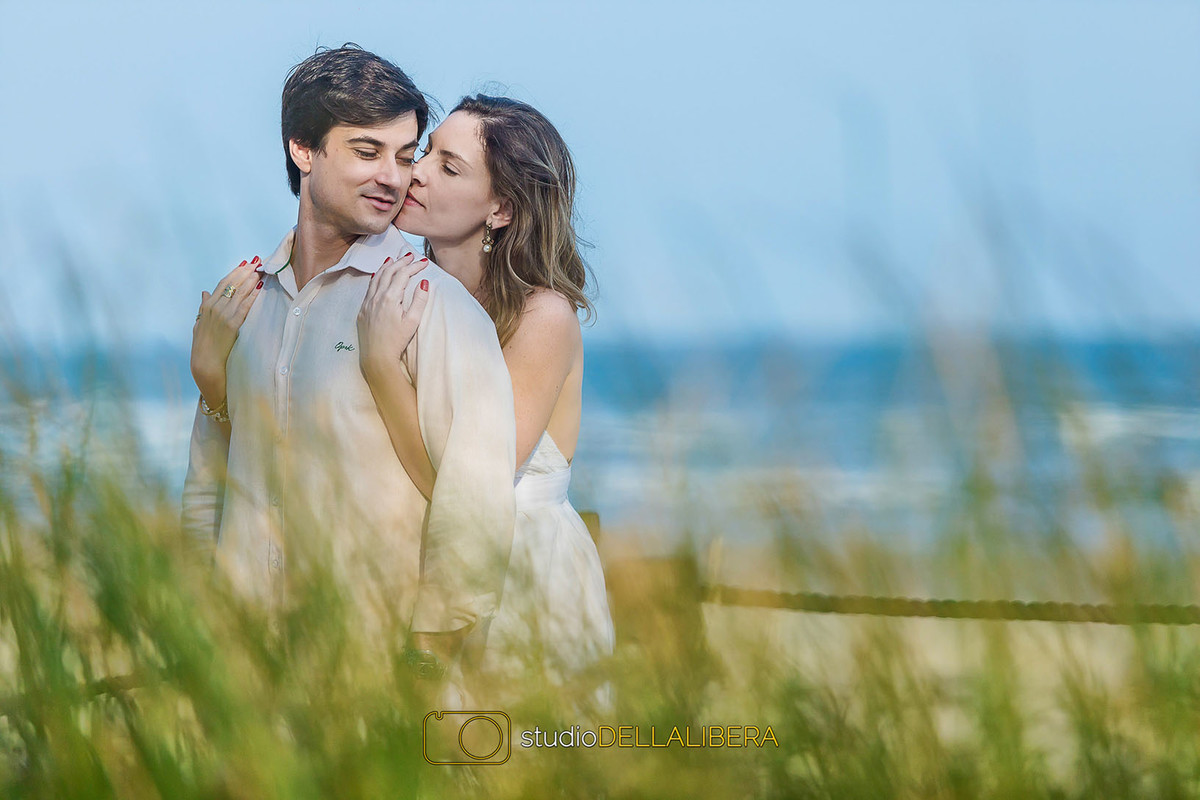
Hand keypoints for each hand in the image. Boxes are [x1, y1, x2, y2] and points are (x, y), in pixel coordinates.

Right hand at [191, 258, 263, 406]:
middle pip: (232, 284)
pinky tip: (259, 288)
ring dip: (250, 280)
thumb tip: (205, 292)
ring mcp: (223, 316)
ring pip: (239, 293)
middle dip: (245, 271)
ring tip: (260, 270)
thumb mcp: (199, 322)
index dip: (234, 272)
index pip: (222, 284)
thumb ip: (203, 306)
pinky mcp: (231, 325)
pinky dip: (252, 296)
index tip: (244, 263)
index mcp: (206, 306)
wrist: (205, 362)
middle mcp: (214, 308)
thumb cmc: (203, 344)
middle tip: (257, 261)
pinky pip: (244, 307)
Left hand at [357, 252, 429, 380]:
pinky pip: (369, 287)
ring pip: (377, 277)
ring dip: (387, 266)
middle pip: (389, 272)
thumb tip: (424, 282)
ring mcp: (368, 302)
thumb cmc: (397, 341)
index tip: (424, 262)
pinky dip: (376, 277)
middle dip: (401, 262)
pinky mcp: (363, 309)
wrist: (377, 356)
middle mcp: (377, 297)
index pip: (403, 275)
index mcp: (390, 298)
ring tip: (394, 259)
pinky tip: (378, 275)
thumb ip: (419, 300)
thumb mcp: (413, 321)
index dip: (414, 266)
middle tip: (411, 256)